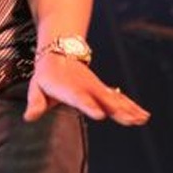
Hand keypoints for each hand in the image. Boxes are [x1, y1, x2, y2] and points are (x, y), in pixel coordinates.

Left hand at [24, 52, 149, 125]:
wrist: (60, 52)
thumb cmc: (47, 75)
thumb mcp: (36, 86)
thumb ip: (35, 102)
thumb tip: (29, 117)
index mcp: (69, 88)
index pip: (79, 98)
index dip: (89, 106)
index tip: (100, 115)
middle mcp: (86, 87)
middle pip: (103, 99)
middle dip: (116, 109)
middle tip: (129, 120)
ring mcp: (97, 88)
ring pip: (115, 99)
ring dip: (128, 109)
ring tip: (141, 119)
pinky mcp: (103, 90)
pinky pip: (119, 99)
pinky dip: (131, 106)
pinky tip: (143, 116)